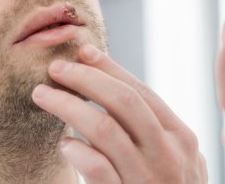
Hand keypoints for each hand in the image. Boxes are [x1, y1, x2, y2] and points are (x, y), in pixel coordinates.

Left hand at [32, 45, 207, 183]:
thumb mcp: (178, 159)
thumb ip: (154, 130)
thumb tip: (111, 88)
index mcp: (182, 136)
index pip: (141, 91)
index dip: (110, 69)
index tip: (83, 53)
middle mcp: (169, 153)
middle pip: (123, 101)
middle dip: (85, 78)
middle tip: (56, 68)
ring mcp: (149, 178)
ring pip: (103, 128)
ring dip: (68, 106)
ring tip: (43, 96)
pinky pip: (97, 169)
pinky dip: (77, 151)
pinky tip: (65, 145)